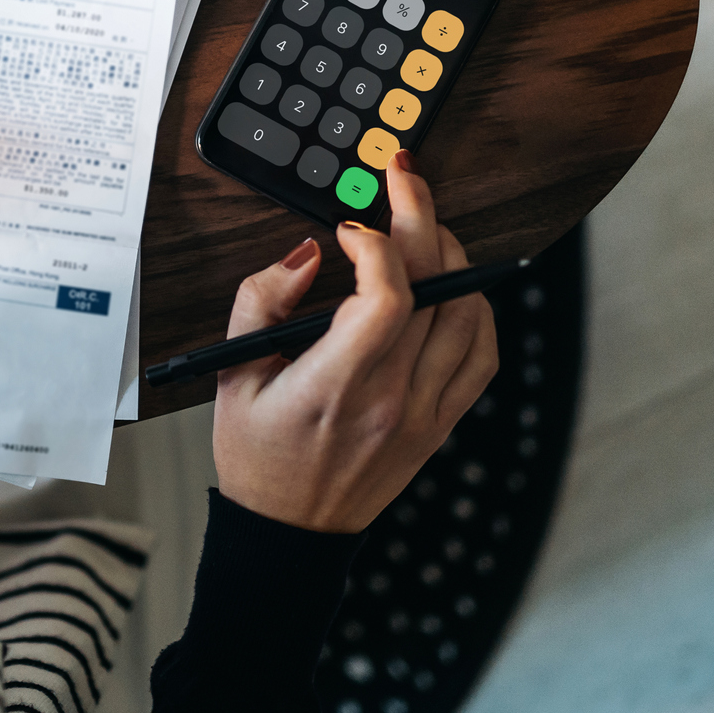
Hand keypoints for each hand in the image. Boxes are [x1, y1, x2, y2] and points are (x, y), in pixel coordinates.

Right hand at [212, 154, 498, 532]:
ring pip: (468, 313)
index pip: (386, 296)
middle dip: (420, 216)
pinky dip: (476, 309)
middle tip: (403, 178)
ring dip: (452, 256)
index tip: (348, 228)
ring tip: (426, 228)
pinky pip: (481, 355)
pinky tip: (454, 286)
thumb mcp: (231, 375)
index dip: (376, 244)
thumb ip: (260, 301)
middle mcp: (390, 399)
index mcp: (334, 386)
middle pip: (433, 287)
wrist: (290, 534)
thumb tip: (308, 253)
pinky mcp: (441, 423)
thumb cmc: (257, 456)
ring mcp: (424, 413)